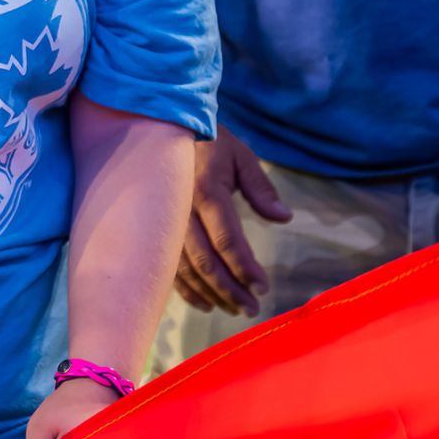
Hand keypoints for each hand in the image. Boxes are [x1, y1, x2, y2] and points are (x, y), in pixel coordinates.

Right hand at [172, 131, 290, 315]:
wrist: (162, 129)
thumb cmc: (210, 142)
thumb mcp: (240, 156)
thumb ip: (260, 187)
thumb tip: (284, 217)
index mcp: (204, 191)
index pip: (227, 240)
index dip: (245, 268)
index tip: (262, 288)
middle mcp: (180, 211)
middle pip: (206, 261)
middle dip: (230, 289)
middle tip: (251, 309)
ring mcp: (163, 223)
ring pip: (186, 268)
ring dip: (210, 293)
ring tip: (232, 309)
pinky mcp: (154, 230)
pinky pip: (168, 266)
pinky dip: (185, 289)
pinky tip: (203, 303)